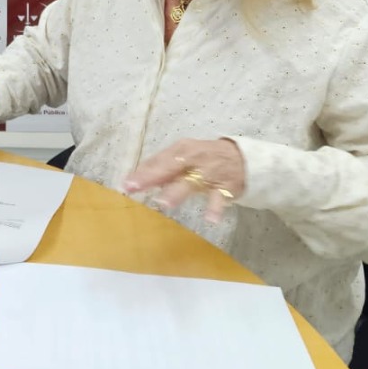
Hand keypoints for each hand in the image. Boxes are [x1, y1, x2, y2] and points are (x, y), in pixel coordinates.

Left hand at [123, 138, 244, 223]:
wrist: (242, 158)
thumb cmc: (204, 158)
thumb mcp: (184, 158)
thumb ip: (163, 169)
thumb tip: (138, 179)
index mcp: (181, 149)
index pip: (157, 160)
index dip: (141, 172)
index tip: (125, 184)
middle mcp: (194, 158)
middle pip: (169, 167)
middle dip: (151, 177)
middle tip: (134, 188)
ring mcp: (210, 172)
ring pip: (192, 182)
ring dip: (178, 191)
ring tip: (164, 203)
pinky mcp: (226, 186)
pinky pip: (220, 198)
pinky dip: (215, 208)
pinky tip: (210, 219)